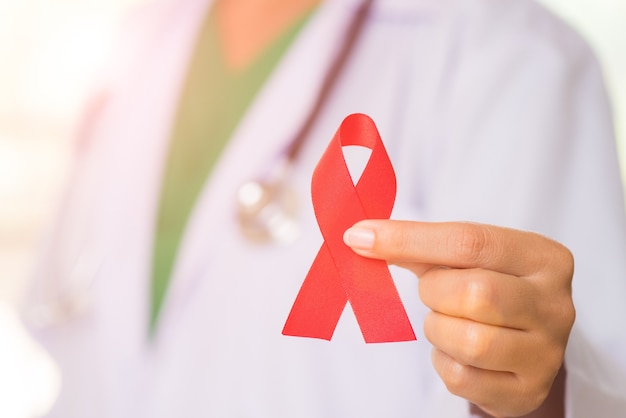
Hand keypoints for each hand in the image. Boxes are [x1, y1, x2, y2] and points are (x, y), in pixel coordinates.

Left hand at [343, 220, 574, 416]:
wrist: (525, 341)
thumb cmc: (490, 287)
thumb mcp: (468, 259)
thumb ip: (420, 247)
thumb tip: (362, 237)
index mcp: (544, 258)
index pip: (471, 242)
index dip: (409, 239)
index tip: (363, 236)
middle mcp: (556, 305)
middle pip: (476, 294)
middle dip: (435, 293)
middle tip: (434, 293)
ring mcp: (547, 353)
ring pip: (471, 342)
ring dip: (439, 330)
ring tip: (447, 322)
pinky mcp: (528, 391)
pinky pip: (462, 378)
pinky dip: (443, 362)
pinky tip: (454, 350)